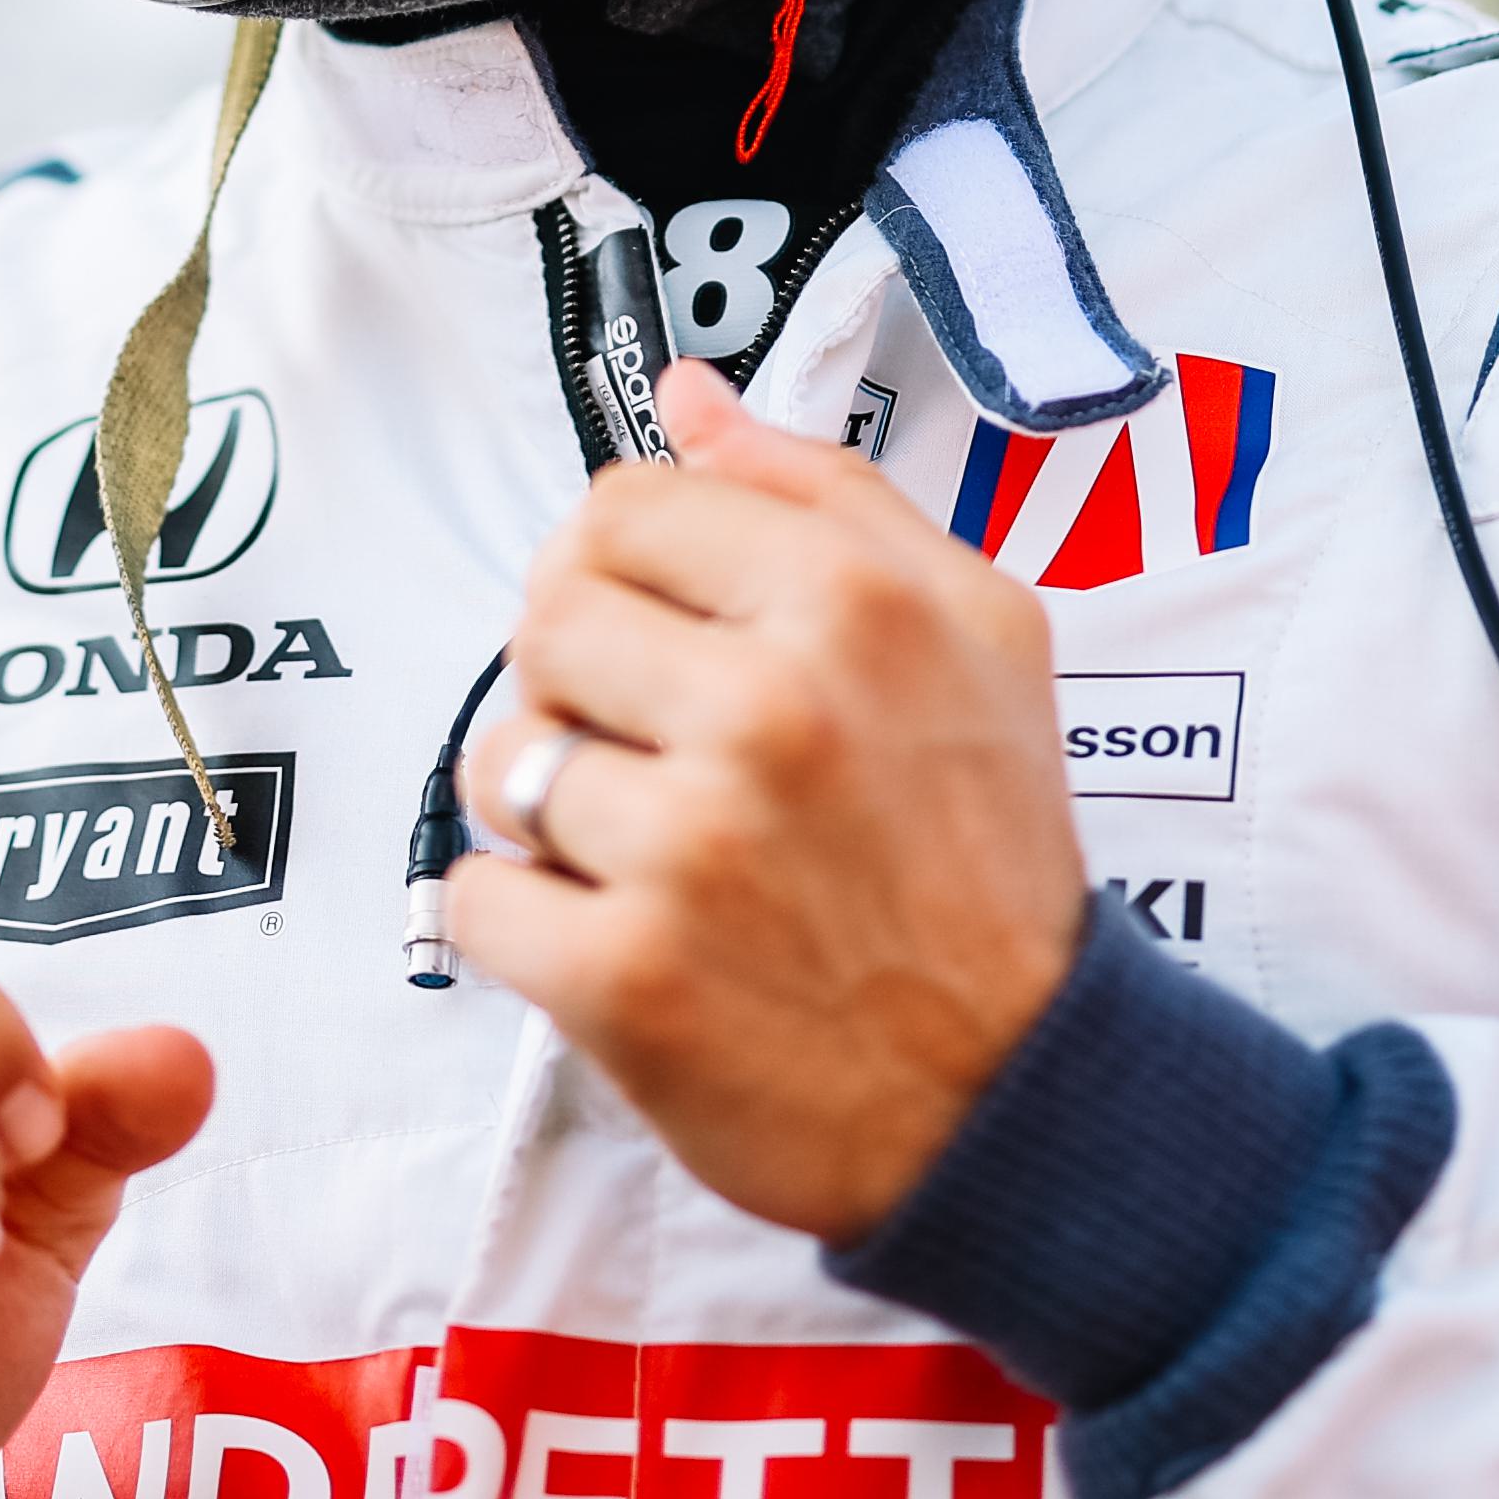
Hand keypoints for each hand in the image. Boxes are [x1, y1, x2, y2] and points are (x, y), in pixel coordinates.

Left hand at [445, 360, 1088, 1240]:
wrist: (1020, 1099)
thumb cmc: (989, 860)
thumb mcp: (979, 633)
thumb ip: (827, 492)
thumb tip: (687, 398)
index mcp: (850, 607)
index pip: (622, 505)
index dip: (625, 566)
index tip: (660, 628)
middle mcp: (767, 714)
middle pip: (543, 620)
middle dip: (582, 683)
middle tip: (659, 750)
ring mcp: (687, 851)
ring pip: (498, 760)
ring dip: (552, 808)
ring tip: (648, 849)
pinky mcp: (622, 981)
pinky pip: (478, 897)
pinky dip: (527, 922)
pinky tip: (621, 933)